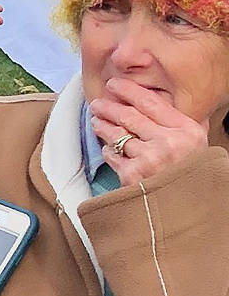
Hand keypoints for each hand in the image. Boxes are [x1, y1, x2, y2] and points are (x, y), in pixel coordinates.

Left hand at [88, 72, 210, 184]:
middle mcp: (166, 143)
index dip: (128, 91)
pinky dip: (108, 150)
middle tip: (98, 102)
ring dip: (103, 125)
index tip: (114, 85)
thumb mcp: (199, 144)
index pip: (151, 102)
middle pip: (129, 116)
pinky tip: (107, 146)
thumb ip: (185, 123)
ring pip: (117, 135)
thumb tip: (173, 104)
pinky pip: (113, 156)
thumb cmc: (192, 174)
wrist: (186, 209)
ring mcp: (147, 160)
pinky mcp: (131, 177)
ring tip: (96, 120)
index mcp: (185, 131)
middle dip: (109, 107)